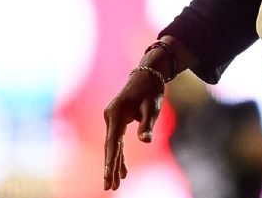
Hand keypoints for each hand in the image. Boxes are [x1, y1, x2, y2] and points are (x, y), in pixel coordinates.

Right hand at [102, 69, 165, 190]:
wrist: (148, 75)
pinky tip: (122, 171)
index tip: (108, 174)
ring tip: (114, 184)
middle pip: (109, 147)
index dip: (111, 159)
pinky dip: (119, 155)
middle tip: (109, 187)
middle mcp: (110, 117)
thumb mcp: (153, 107)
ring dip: (114, 164)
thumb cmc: (151, 90)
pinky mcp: (117, 121)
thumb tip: (145, 141)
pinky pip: (117, 142)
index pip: (113, 141)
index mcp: (116, 114)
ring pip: (112, 146)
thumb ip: (147, 124)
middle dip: (109, 168)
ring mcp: (112, 120)